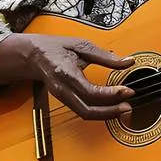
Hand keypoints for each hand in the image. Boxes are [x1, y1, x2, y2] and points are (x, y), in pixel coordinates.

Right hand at [0, 34, 135, 119]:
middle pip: (87, 110)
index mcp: (65, 73)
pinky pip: (83, 111)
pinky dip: (99, 112)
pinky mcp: (65, 101)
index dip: (111, 94)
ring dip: (106, 115)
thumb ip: (105, 56)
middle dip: (110, 112)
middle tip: (128, 106)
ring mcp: (62, 97)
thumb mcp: (81, 45)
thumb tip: (127, 62)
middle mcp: (62, 89)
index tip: (127, 90)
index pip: (90, 92)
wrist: (33, 55)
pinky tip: (111, 107)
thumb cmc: (55, 48)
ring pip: (85, 114)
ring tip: (123, 108)